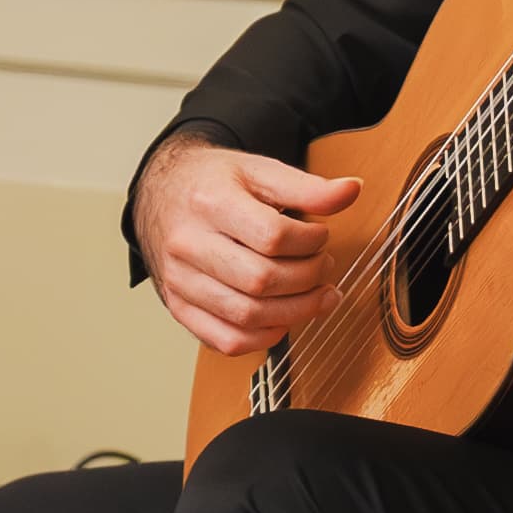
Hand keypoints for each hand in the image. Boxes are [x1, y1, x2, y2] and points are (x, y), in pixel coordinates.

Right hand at [132, 135, 360, 356]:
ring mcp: (180, 280)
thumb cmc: (214, 183)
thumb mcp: (259, 171)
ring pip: (247, 315)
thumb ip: (307, 187)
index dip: (311, 241)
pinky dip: (264, 338)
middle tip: (324, 266)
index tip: (321, 235)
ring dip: (296, 312)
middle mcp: (187, 244)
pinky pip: (226, 340)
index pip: (272, 236)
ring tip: (317, 294)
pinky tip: (283, 318)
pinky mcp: (178, 306)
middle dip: (308, 278)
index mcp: (210, 202)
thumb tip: (351, 191)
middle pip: (262, 280)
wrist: (161, 192)